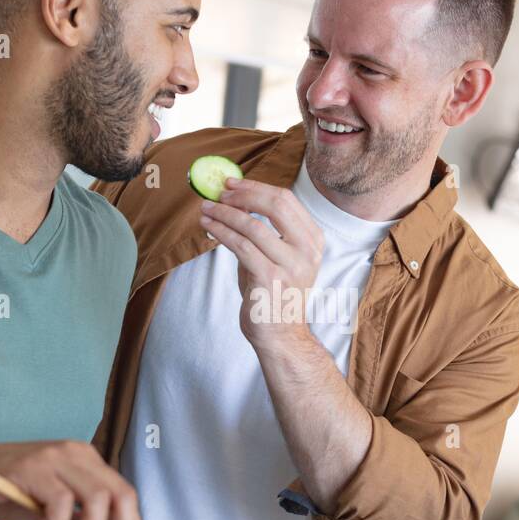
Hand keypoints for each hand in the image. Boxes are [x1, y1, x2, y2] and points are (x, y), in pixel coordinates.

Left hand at [198, 177, 323, 350]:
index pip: (286, 200)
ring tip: (205, 210)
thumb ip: (264, 231)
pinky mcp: (270, 278)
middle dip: (242, 195)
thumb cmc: (274, 294)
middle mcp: (307, 250)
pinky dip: (221, 232)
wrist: (280, 335)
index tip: (232, 184)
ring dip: (224, 214)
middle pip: (275, 205)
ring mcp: (291, 265)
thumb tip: (233, 200)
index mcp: (313, 240)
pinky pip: (241, 246)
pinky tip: (209, 228)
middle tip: (218, 194)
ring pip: (253, 225)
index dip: (256, 187)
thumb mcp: (278, 257)